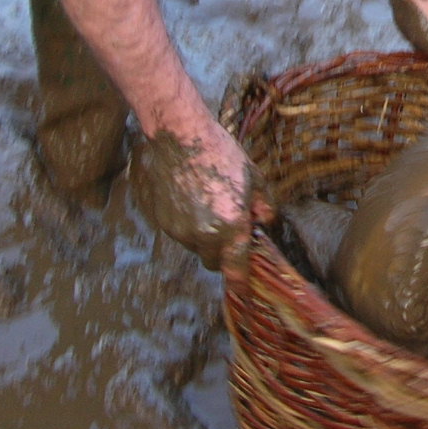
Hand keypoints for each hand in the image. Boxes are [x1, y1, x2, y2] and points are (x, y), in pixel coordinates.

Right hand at [129, 122, 272, 271]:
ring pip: (195, 247)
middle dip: (223, 251)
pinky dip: (187, 225)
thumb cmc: (221, 153)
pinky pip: (179, 234)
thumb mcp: (253, 177)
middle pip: (213, 261)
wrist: (180, 137)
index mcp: (229, 227)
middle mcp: (202, 235)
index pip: (235, 269)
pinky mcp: (161, 221)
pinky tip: (191, 199)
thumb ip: (264, 205)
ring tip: (208, 204)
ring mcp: (179, 230)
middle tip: (229, 227)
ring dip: (204, 236)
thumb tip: (265, 222)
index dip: (241, 282)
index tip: (245, 290)